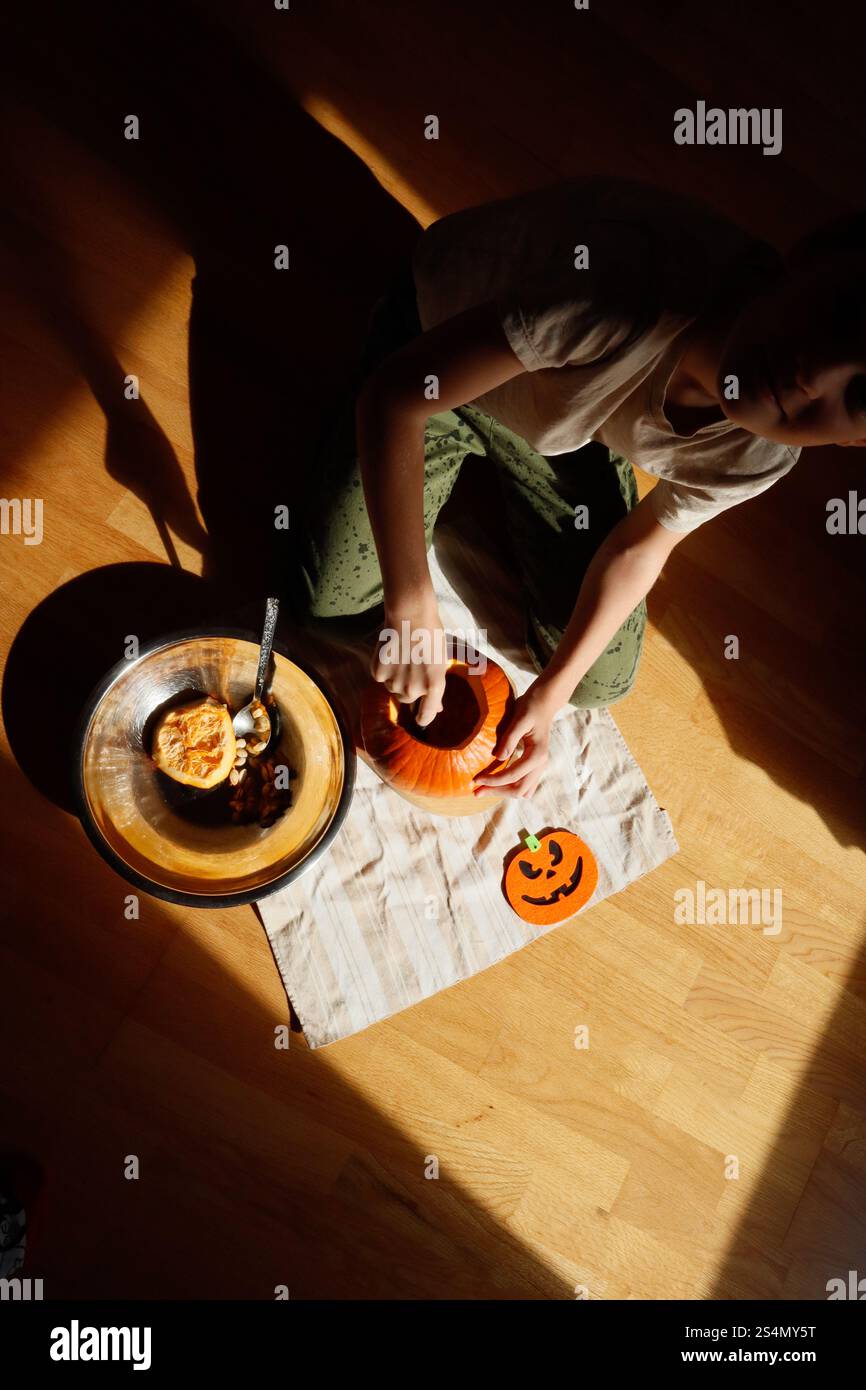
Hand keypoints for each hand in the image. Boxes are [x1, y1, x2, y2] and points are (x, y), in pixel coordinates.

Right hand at [371, 593, 448, 727]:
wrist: (411, 615)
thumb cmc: (431, 635)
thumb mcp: (440, 662)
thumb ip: (435, 686)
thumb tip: (438, 709)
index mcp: (434, 686)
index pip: (426, 715)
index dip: (423, 718)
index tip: (420, 718)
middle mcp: (414, 689)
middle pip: (406, 699)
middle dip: (408, 688)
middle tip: (411, 667)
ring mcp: (394, 682)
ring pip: (392, 688)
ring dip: (395, 678)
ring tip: (401, 656)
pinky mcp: (379, 673)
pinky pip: (380, 677)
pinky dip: (383, 668)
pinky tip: (390, 652)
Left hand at [471, 681, 556, 798]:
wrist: (544, 703)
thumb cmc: (530, 707)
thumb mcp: (519, 719)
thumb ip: (509, 739)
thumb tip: (498, 758)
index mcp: (537, 755)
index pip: (513, 776)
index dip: (493, 780)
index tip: (475, 779)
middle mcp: (541, 764)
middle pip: (519, 790)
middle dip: (497, 792)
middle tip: (476, 791)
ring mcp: (540, 766)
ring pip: (522, 790)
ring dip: (504, 792)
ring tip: (483, 789)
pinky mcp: (535, 765)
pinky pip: (524, 784)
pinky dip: (510, 787)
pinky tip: (496, 783)